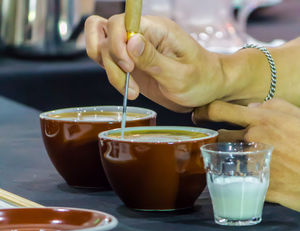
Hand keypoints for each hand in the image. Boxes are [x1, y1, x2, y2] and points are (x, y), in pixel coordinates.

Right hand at [85, 14, 224, 112]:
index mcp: (156, 29)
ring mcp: (134, 49)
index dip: (116, 43)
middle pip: (104, 33)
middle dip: (112, 61)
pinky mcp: (132, 64)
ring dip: (111, 72)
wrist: (207, 89)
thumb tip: (130, 41)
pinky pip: (110, 64)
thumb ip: (154, 59)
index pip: (120, 22)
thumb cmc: (201, 80)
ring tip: (132, 91)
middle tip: (131, 82)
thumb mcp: (181, 75)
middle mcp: (142, 35)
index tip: (129, 67)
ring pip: (102, 49)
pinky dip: (114, 77)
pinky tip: (130, 89)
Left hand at [193, 98, 299, 211]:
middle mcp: (251, 139)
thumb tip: (253, 106)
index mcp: (260, 120)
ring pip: (227, 159)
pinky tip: (251, 176)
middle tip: (224, 141)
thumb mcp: (299, 115)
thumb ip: (274, 106)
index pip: (218, 110)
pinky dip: (243, 177)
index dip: (203, 111)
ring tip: (240, 159)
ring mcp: (253, 164)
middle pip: (219, 137)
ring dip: (229, 158)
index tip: (198, 115)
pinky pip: (242, 179)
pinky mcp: (258, 185)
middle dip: (219, 138)